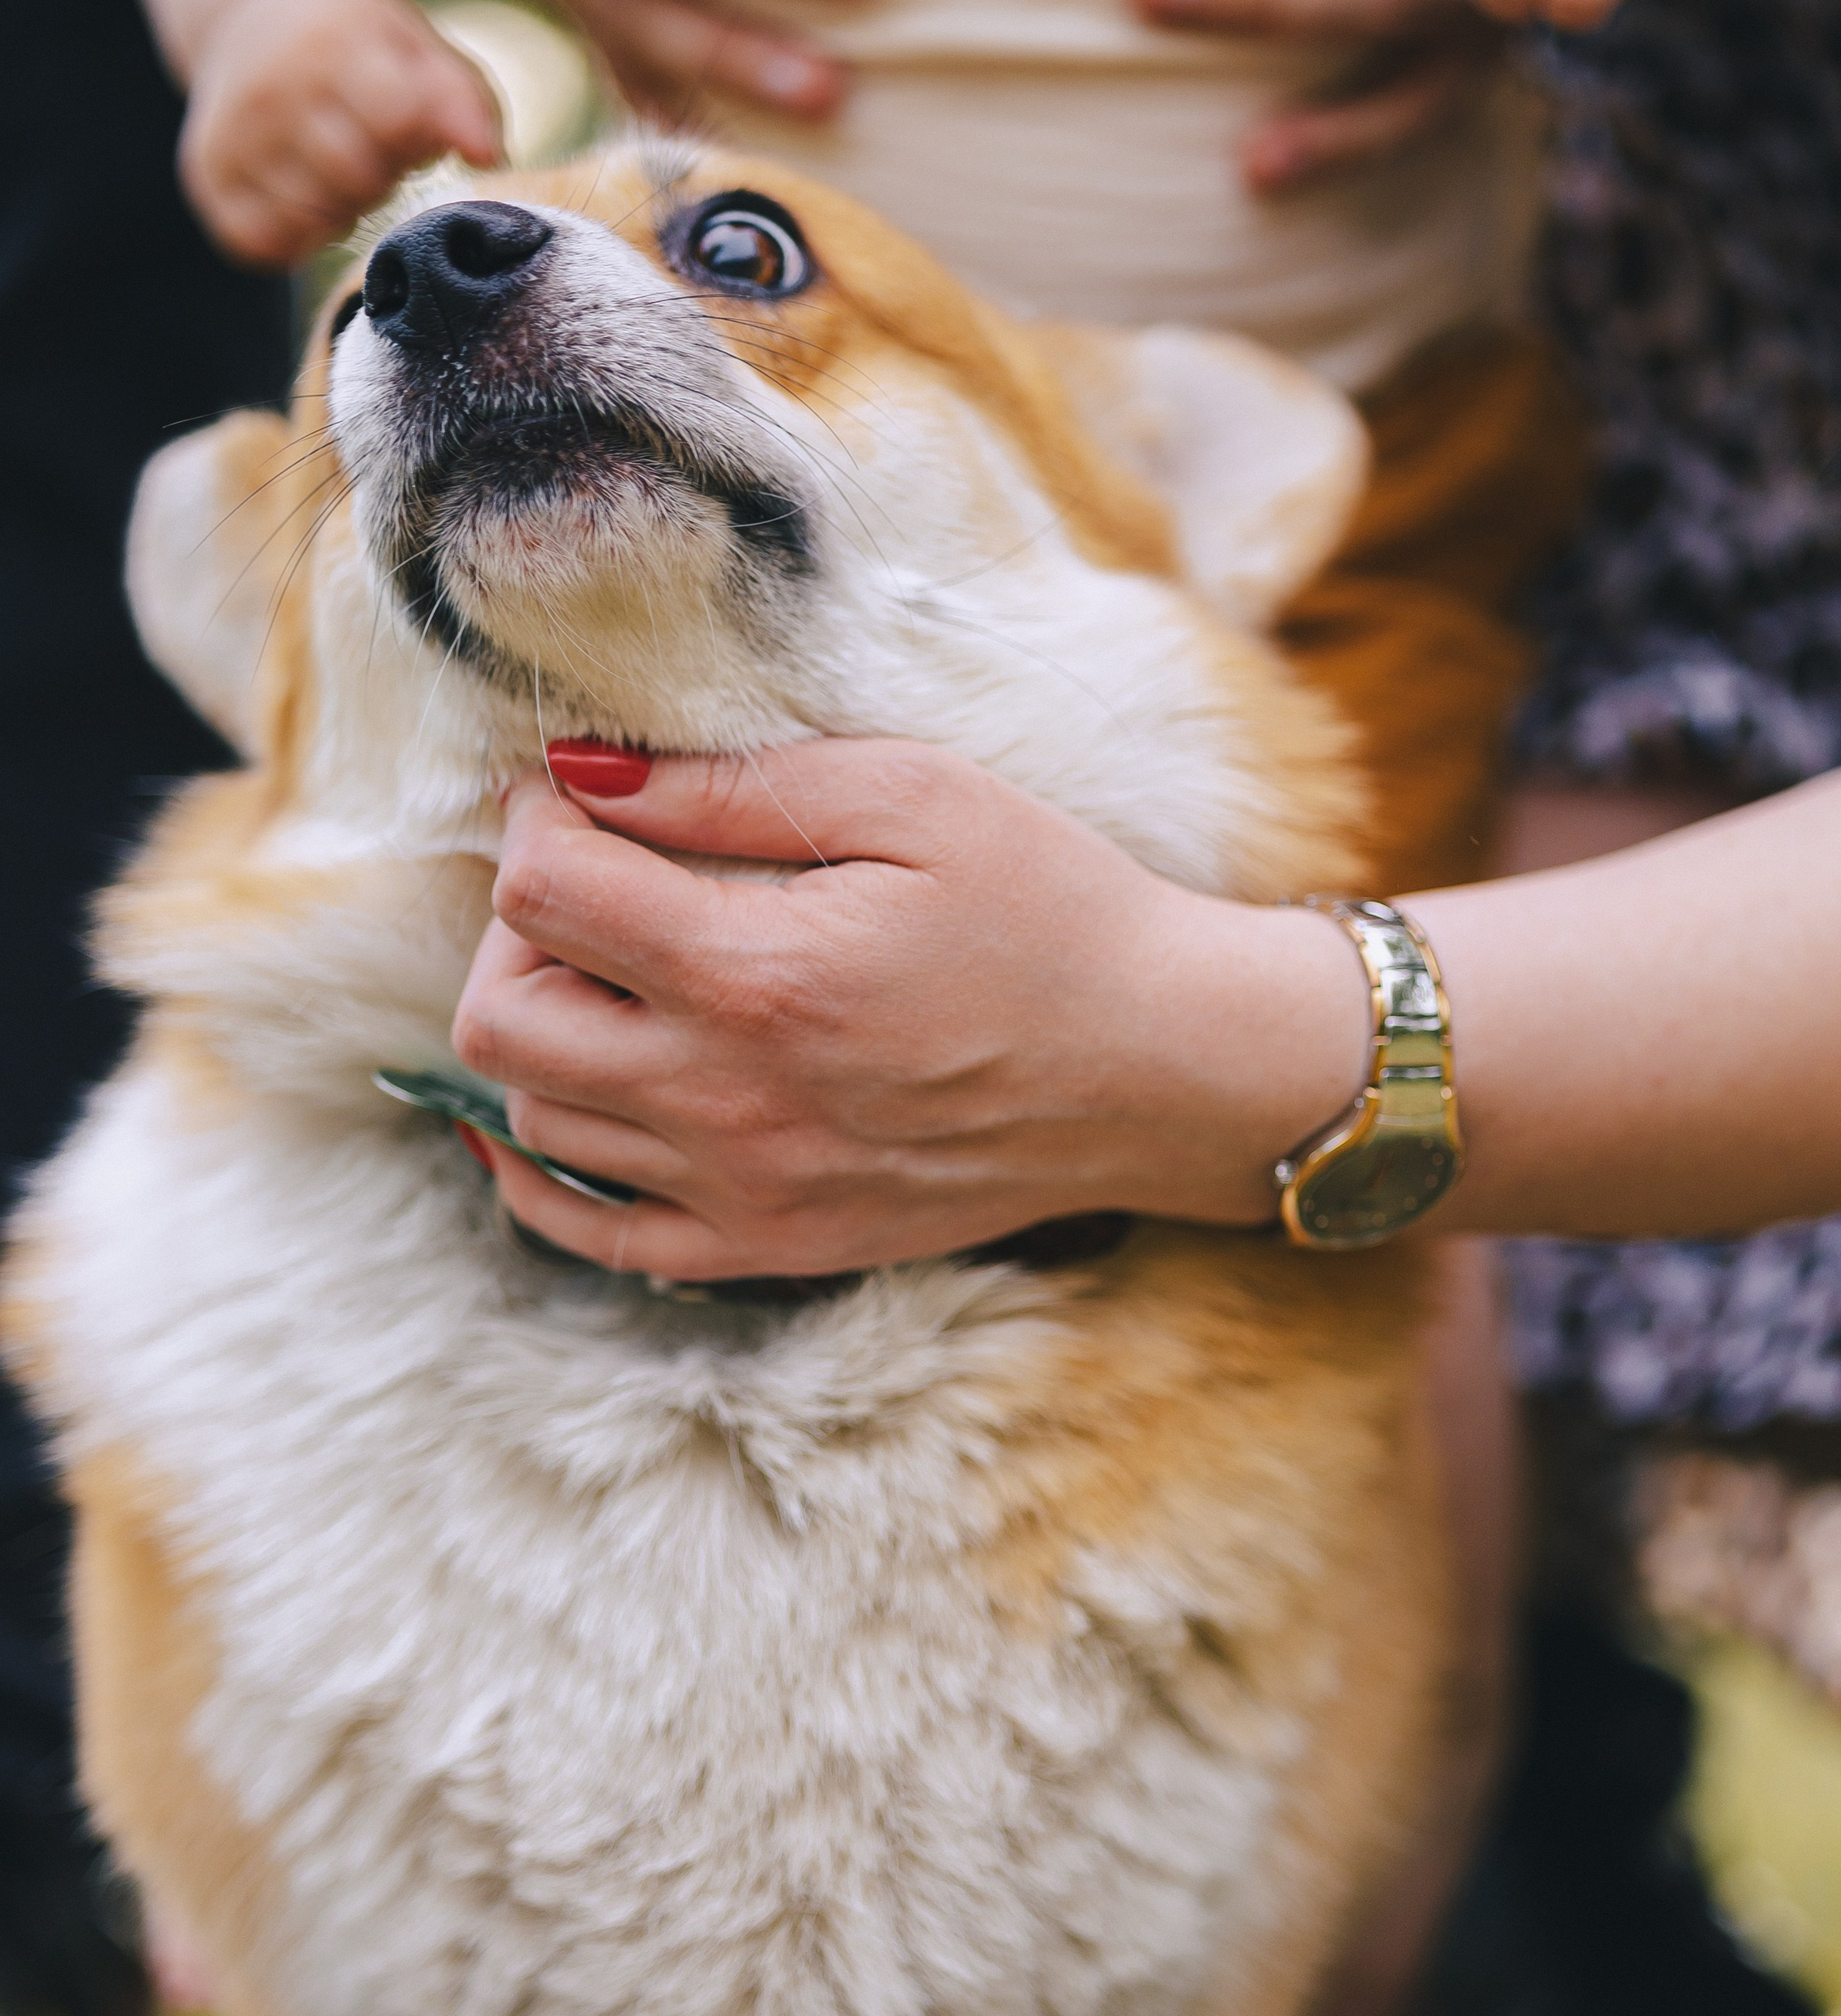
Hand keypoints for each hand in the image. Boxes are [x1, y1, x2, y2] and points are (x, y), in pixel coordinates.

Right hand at [181, 0, 502, 264]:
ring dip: (340, 210)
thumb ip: (462, 100)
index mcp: (330, 44)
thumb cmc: (361, 49)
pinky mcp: (207, 177)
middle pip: (354, 180)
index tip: (403, 128)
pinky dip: (297, 236)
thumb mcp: (418, 51)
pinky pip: (265, 243)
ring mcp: (231, 135)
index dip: (411, 141)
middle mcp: (269, 88)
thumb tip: (487, 156)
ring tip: (337, 170)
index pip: (392, 120)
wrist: (254, 17)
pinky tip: (306, 199)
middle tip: (371, 153)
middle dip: (378, 177)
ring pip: (309, 218)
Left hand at [450, 744, 1364, 1281]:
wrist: (1161, 1069)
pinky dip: (540, 1170)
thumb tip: (579, 771)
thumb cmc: (1053, 912)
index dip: (539, 816)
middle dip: (518, 928)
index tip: (583, 792)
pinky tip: (559, 1104)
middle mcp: (729, 1099)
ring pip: (534, 1115)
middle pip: (503, 1013)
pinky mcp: (768, 1244)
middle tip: (594, 885)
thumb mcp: (914, 796)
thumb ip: (734, 787)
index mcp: (759, 974)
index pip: (543, 888)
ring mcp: (743, 1189)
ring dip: (542, 1028)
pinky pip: (591, 1232)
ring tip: (616, 976)